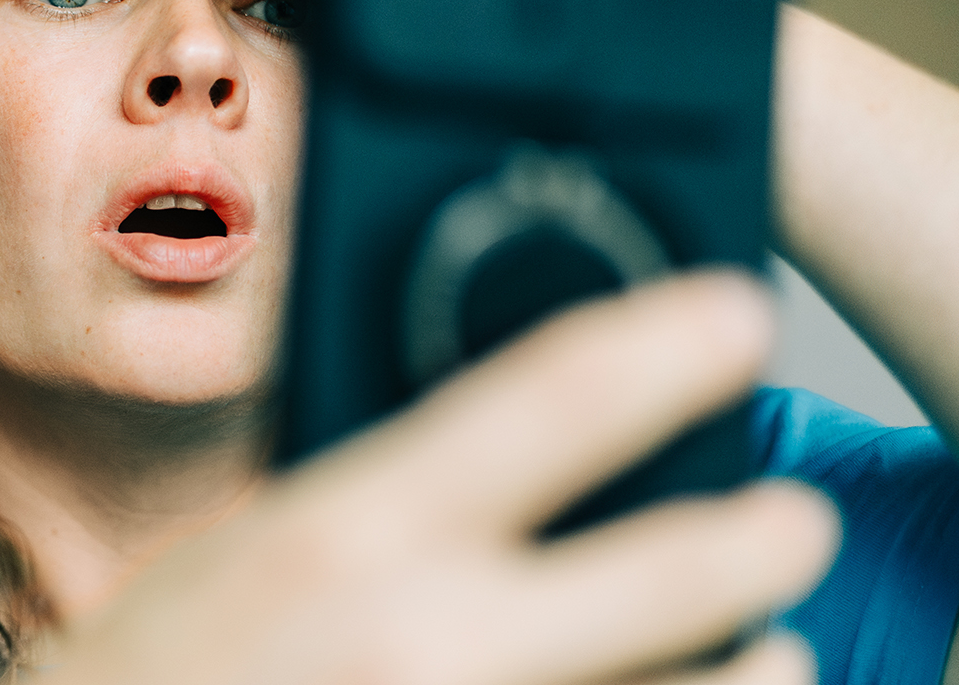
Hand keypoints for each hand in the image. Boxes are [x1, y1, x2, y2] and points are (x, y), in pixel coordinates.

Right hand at [35, 272, 838, 684]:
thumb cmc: (169, 665)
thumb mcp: (262, 541)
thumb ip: (387, 490)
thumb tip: (513, 441)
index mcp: (352, 527)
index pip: (552, 395)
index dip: (669, 341)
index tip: (739, 310)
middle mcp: (433, 637)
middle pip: (684, 567)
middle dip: (766, 533)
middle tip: (790, 517)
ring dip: (755, 665)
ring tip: (768, 649)